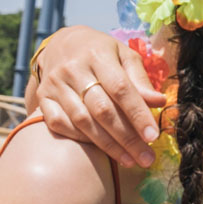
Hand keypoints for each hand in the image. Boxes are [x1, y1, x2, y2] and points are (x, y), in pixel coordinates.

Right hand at [33, 26, 165, 167]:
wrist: (61, 43)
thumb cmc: (102, 52)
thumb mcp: (124, 56)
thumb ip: (140, 80)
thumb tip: (159, 102)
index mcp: (98, 56)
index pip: (121, 89)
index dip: (138, 114)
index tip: (153, 136)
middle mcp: (73, 70)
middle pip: (102, 110)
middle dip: (127, 138)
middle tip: (146, 158)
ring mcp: (55, 85)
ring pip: (82, 121)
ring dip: (108, 145)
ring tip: (130, 160)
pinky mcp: (43, 97)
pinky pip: (59, 124)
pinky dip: (81, 139)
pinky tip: (101, 150)